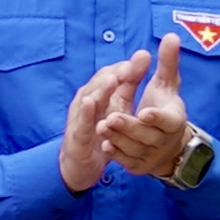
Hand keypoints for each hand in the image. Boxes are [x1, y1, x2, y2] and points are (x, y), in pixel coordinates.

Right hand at [58, 51, 147, 193]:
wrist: (80, 165)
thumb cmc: (99, 130)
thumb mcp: (118, 105)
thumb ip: (129, 83)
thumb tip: (143, 55)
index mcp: (98, 92)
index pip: (111, 74)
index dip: (126, 66)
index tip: (143, 58)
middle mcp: (86, 101)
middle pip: (99, 83)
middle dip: (114, 74)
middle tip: (130, 66)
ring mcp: (79, 118)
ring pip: (88, 100)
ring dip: (100, 90)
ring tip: (113, 80)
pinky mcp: (76, 137)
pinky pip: (80, 124)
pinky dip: (85, 114)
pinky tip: (91, 104)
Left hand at [97, 33, 195, 181]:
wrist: (167, 145)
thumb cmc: (164, 107)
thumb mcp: (166, 85)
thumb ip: (168, 62)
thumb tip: (171, 35)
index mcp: (175, 120)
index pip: (169, 121)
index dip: (157, 118)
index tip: (144, 112)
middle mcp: (165, 140)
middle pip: (147, 136)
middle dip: (128, 127)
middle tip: (111, 118)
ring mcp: (151, 156)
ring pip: (133, 149)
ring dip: (117, 138)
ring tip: (101, 126)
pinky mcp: (138, 166)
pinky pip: (125, 161)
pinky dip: (115, 153)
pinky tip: (104, 144)